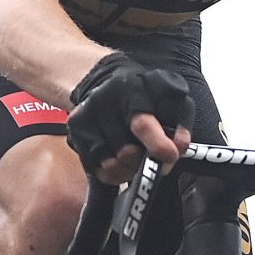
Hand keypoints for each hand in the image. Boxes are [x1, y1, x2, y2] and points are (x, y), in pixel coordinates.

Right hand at [65, 52, 193, 182]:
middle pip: (127, 153)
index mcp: (131, 89)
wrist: (104, 81)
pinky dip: (114, 172)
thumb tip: (178, 148)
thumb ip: (178, 122)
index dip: (158, 145)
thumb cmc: (143, 93)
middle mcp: (103, 101)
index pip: (142, 123)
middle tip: (152, 157)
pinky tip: (119, 158)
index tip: (169, 157)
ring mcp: (85, 117)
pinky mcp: (75, 133)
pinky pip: (98, 170)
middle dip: (145, 162)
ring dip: (129, 169)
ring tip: (135, 156)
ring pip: (112, 165)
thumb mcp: (168, 97)